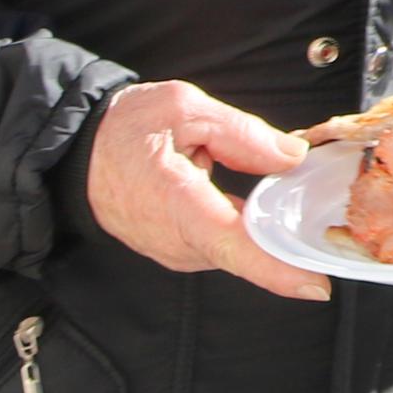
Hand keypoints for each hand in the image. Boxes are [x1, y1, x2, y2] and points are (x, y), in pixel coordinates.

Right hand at [81, 80, 327, 300]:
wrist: (77, 153)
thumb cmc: (124, 129)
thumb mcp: (183, 107)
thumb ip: (242, 132)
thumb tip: (291, 155)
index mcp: (175, 203)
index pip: (231, 244)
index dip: (276, 269)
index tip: (315, 285)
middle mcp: (175, 241)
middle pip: (248, 246)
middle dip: (284, 223)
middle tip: (298, 182)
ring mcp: (176, 252)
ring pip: (239, 243)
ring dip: (257, 216)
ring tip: (238, 172)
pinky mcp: (180, 252)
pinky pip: (225, 241)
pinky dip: (242, 221)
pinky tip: (237, 191)